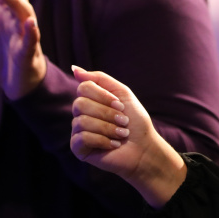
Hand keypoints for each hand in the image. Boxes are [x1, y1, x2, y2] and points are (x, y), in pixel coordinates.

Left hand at [0, 0, 46, 100]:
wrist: (16, 84)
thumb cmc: (1, 58)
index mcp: (5, 13)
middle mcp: (17, 18)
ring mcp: (25, 33)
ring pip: (25, 11)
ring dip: (15, 0)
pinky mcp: (29, 51)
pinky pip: (32, 38)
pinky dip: (32, 29)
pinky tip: (29, 22)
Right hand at [69, 67, 185, 207]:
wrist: (144, 148)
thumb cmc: (135, 121)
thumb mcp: (122, 93)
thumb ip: (99, 79)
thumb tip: (74, 68)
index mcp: (90, 100)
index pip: (83, 87)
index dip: (103, 96)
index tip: (120, 105)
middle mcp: (81, 114)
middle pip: (80, 103)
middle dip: (106, 113)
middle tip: (123, 121)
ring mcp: (78, 131)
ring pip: (82, 121)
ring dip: (108, 128)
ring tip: (121, 135)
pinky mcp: (78, 149)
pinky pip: (82, 138)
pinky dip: (102, 140)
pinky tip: (113, 145)